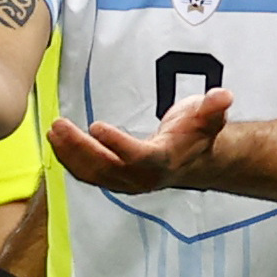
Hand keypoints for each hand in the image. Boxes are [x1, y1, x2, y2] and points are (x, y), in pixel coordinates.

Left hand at [49, 89, 233, 194]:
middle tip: (60, 127)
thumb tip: (223, 95)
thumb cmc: (196, 134)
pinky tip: (56, 143)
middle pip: (107, 167)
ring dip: (70, 154)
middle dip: (81, 148)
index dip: (117, 144)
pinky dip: (70, 161)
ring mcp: (127, 182)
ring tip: (53, 132)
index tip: (96, 126)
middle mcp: (143, 177)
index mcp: (164, 161)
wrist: (194, 159)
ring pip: (94, 173)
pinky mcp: (115, 179)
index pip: (138, 157)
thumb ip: (214, 107)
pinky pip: (89, 174)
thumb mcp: (209, 117)